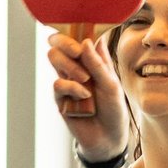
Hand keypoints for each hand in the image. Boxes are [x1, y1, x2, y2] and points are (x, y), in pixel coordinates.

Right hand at [46, 32, 128, 156]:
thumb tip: (86, 41)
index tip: (80, 30)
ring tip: (86, 79)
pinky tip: (84, 96)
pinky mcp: (60, 98)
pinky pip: (58, 84)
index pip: (76, 36)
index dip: (73, 29)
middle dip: (66, 43)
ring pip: (54, 58)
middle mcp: (76, 66)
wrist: (109, 138)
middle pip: (57, 42)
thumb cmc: (114, 109)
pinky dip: (72, 87)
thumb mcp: (111, 84)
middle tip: (77, 51)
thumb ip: (98, 63)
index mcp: (90, 59)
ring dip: (70, 66)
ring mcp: (67, 81)